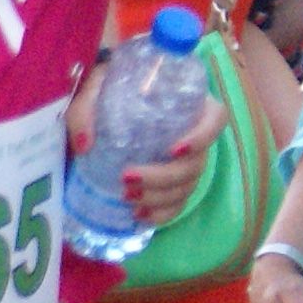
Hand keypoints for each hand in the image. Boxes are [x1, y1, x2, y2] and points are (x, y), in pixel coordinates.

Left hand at [64, 69, 227, 229]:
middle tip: (127, 178)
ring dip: (160, 198)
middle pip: (196, 162)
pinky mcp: (173, 182)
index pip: (216, 118)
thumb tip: (85, 145)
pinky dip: (162, 214)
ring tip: (127, 198)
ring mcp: (186, 161)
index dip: (202, 138)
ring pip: (187, 186)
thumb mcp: (95, 88)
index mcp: (188, 104)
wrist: (100, 108)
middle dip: (164, 177)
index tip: (173, 149)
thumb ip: (85, 110)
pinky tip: (139, 215)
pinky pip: (178, 204)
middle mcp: (193, 134)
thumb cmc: (108, 90)